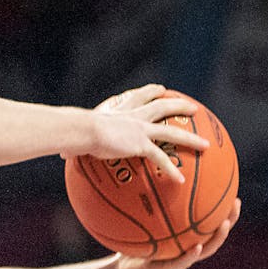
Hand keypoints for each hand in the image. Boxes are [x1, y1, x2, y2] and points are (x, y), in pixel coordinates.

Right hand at [85, 84, 208, 183]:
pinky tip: (180, 179)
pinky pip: (161, 158)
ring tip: (206, 145)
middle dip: (178, 105)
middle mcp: (132, 116)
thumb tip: (61, 152)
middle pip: (161, 106)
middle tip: (192, 107)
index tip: (159, 89)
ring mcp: (140, 129)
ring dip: (190, 138)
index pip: (137, 97)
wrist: (82, 129)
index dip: (149, 92)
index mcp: (118, 111)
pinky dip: (170, 169)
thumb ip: (74, 144)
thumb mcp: (77, 134)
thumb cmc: (74, 131)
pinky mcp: (141, 144)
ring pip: (171, 132)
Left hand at [107, 198, 239, 268]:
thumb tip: (143, 180)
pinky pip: (183, 262)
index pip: (209, 223)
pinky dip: (191, 255)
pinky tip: (197, 247)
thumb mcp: (139, 225)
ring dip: (217, 238)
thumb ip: (144, 208)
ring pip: (206, 250)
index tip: (232, 194)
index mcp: (185, 239)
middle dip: (229, 220)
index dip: (222, 211)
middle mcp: (188, 249)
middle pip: (215, 234)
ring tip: (225, 225)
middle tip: (236, 204)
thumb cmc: (133, 248)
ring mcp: (181, 261)